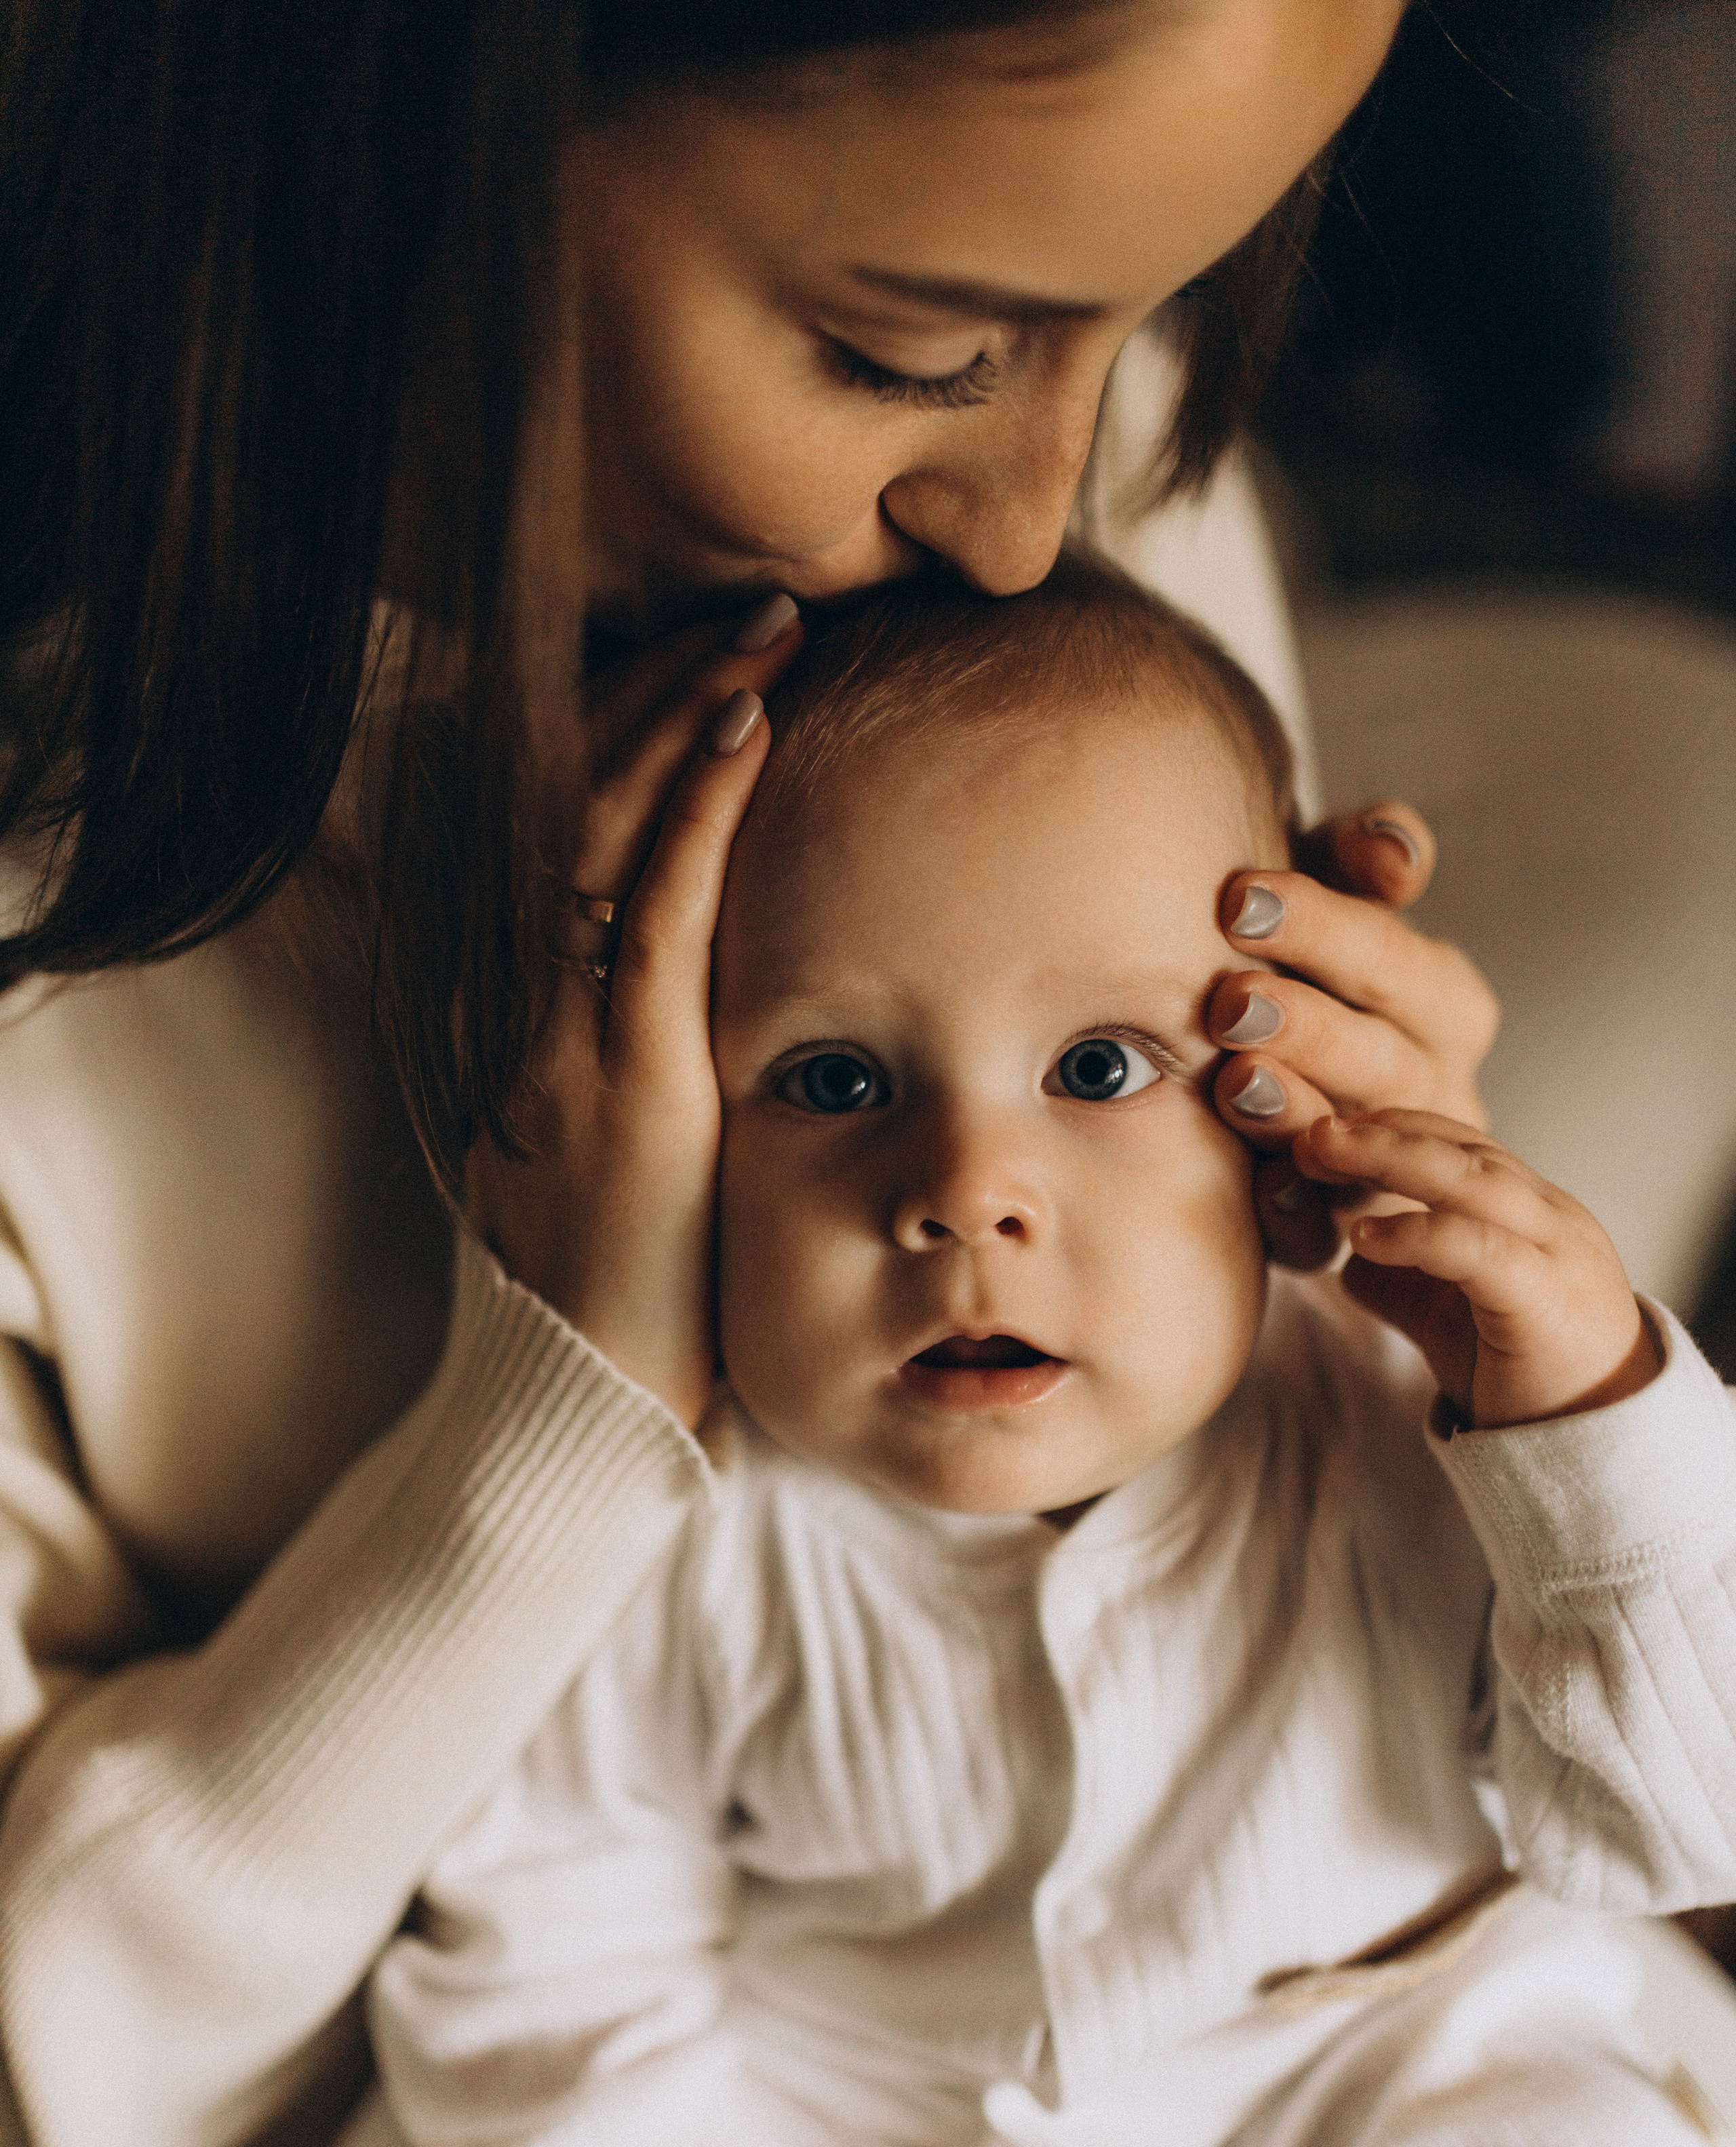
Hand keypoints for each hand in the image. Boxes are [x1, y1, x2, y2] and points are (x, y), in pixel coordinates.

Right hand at [466, 598, 803, 1425]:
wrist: (582, 1407)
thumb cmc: (629, 1293)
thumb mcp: (617, 1152)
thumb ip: (639, 1060)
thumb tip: (711, 1004)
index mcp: (523, 1017)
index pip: (562, 834)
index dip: (625, 736)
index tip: (704, 665)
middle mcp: (526, 1010)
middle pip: (574, 805)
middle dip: (657, 695)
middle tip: (754, 612)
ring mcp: (563, 1041)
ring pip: (604, 837)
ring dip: (683, 721)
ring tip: (762, 635)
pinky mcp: (622, 1082)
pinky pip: (654, 918)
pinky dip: (694, 817)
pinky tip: (742, 735)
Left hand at [1206, 804, 1500, 1270]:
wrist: (1263, 1049)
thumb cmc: (1298, 960)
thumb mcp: (1329, 893)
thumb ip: (1362, 857)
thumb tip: (1396, 852)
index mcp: (1442, 1002)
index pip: (1395, 961)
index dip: (1322, 927)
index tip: (1239, 898)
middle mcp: (1434, 1087)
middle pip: (1385, 1059)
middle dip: (1310, 1027)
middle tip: (1232, 1001)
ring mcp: (1395, 1168)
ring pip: (1364, 1148)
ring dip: (1299, 1113)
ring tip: (1235, 1080)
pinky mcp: (1341, 1231)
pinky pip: (1325, 1232)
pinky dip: (1294, 1209)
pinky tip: (1256, 1181)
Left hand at [1294, 1108, 1657, 1428]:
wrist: (1598, 1445)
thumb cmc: (1531, 1378)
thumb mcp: (1454, 1319)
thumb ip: (1409, 1284)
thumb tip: (1348, 1261)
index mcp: (1533, 1212)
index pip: (1462, 1145)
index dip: (1394, 1128)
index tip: (1328, 1126)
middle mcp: (1550, 1218)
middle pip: (1463, 1150)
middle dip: (1383, 1129)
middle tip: (1312, 1126)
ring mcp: (1556, 1253)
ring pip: (1473, 1182)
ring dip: (1392, 1158)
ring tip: (1323, 1153)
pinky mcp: (1545, 1299)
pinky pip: (1478, 1249)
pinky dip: (1416, 1234)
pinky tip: (1364, 1236)